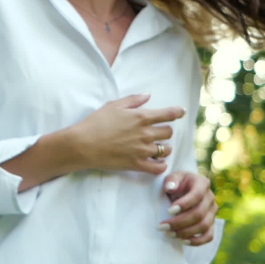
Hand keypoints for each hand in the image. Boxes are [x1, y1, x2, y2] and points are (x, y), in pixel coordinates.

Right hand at [68, 94, 184, 174]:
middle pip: (169, 132)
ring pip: (166, 150)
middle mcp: (146, 133)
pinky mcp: (137, 164)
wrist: (83, 144)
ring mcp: (142, 150)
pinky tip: (157, 162)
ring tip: (158, 147)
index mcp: (141, 117)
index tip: (181, 112)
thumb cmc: (96, 122)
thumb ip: (133, 100)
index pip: (169, 114)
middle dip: (165, 131)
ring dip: (165, 148)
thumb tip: (148, 95)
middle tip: (158, 132)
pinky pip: (158, 167)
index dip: (177, 112)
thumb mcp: (113, 105)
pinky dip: (161, 165)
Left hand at [157, 171, 217, 245]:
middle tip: (162, 227)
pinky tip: (182, 241)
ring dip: (185, 233)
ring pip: (204, 226)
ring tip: (168, 234)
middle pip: (199, 214)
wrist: (184, 188)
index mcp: (202, 183)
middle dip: (179, 222)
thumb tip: (169, 188)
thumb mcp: (173, 177)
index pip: (197, 195)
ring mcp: (212, 212)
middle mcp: (210, 198)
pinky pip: (209, 236)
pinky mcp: (211, 223)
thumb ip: (171, 180)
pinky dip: (197, 241)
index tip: (169, 211)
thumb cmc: (177, 182)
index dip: (184, 204)